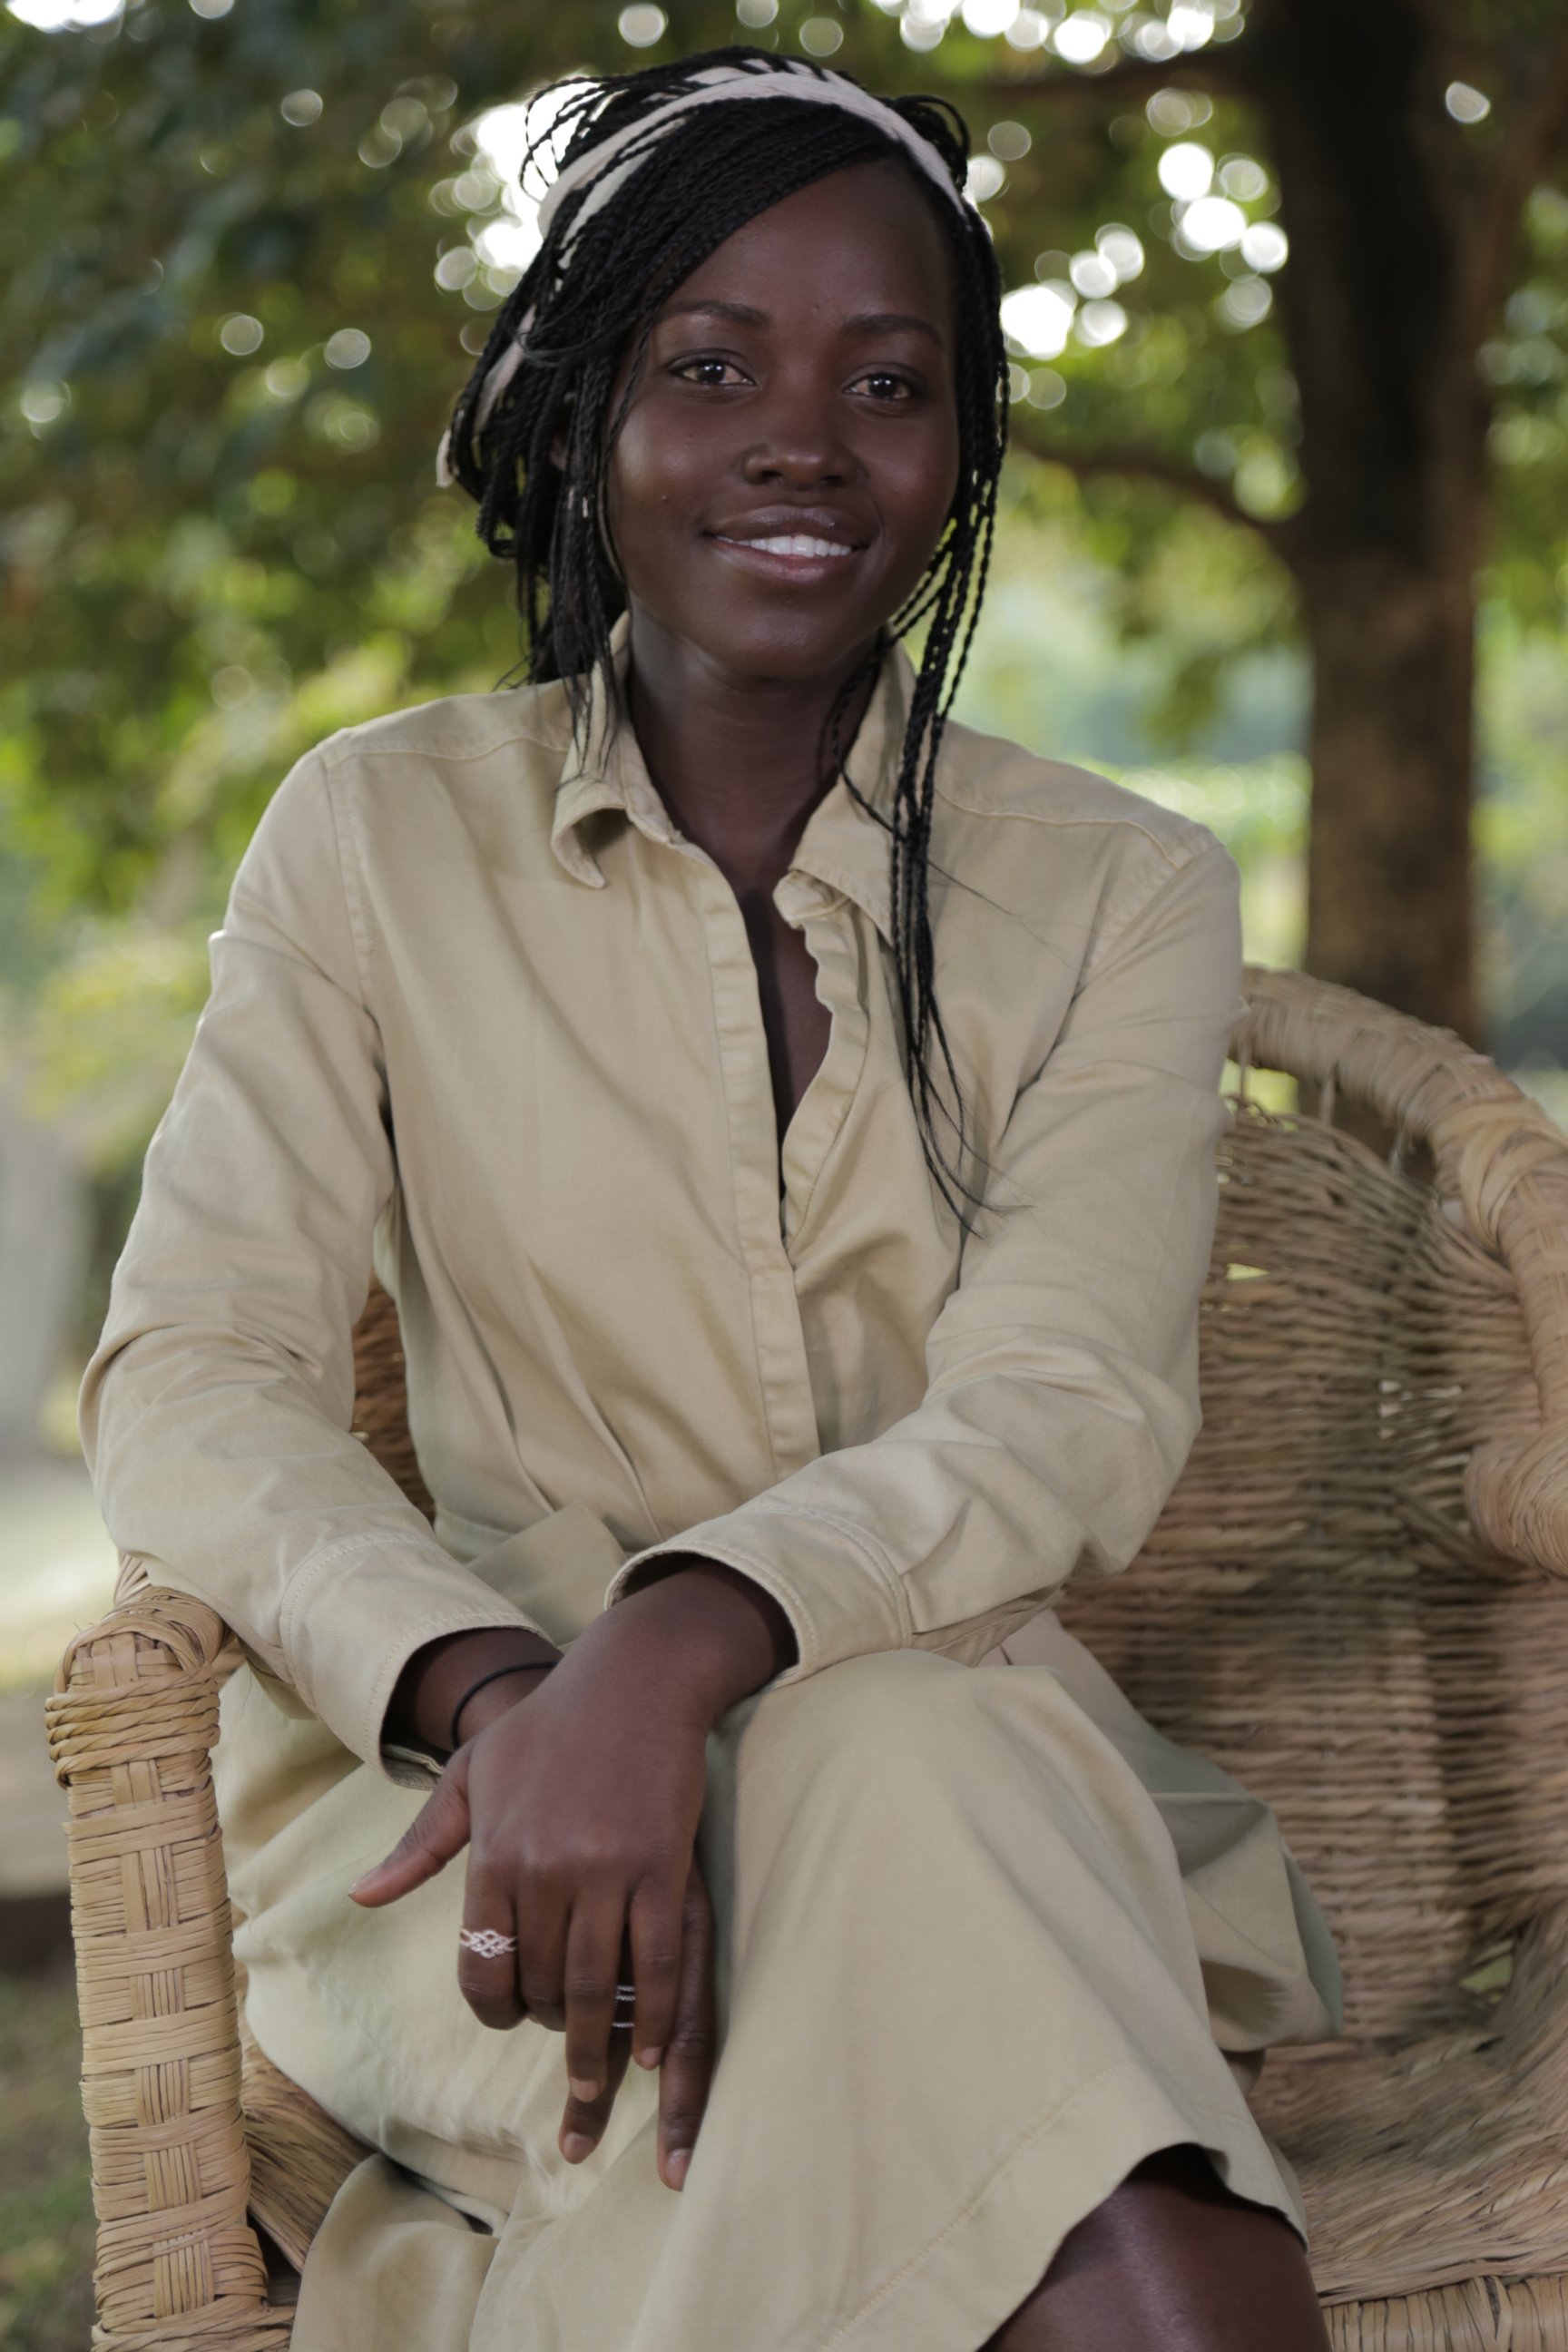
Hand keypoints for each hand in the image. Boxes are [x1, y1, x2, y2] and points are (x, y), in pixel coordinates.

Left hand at [351, 1603, 728, 2187]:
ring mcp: (608, 1870)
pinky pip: (656, 1961)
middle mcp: (546, 1869)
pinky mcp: (664, 1867)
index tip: (508, 2020)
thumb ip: (420, 1844)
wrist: (631, 1679)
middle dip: (547, 2029)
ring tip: (596, 2086)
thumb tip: (362, 1898)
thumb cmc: (545, 1725)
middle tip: (562, 2052)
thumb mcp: (469, 1774)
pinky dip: (652, 2014)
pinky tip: (650, 2048)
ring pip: (595, 1987)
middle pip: (540, 1984)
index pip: (481, 1964)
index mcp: (495, 1853)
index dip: (493, 2007)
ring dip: (596, 2049)